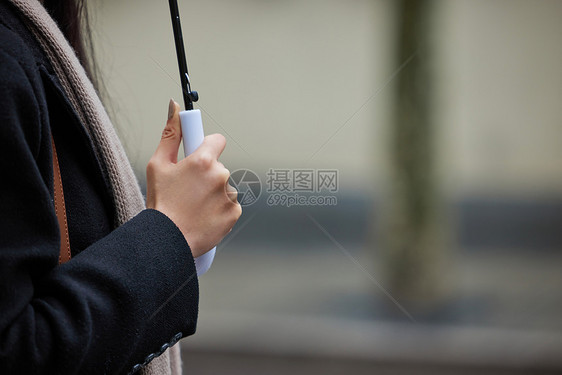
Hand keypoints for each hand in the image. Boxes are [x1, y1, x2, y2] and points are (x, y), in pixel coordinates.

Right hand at [146, 100, 241, 257]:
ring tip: (194, 207)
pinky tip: (203, 216)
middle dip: (206, 175)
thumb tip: (174, 108)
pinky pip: (230, 205)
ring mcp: (229, 195)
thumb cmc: (161, 204)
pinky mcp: (234, 213)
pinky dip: (220, 210)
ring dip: (213, 194)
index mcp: (203, 161)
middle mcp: (220, 176)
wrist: (166, 241)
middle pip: (218, 167)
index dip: (207, 147)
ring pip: (224, 187)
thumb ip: (170, 134)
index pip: (217, 140)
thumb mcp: (158, 165)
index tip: (199, 156)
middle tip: (188, 190)